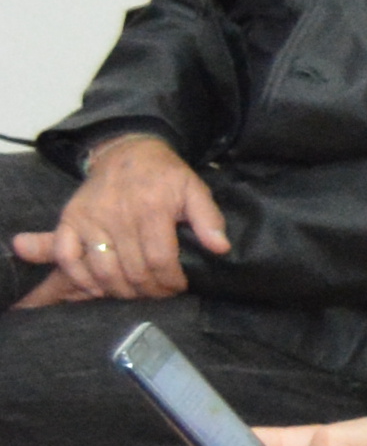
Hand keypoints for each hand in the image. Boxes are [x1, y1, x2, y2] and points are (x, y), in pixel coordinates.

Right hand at [13, 133, 227, 303]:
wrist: (126, 151)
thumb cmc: (164, 175)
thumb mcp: (194, 188)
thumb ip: (209, 219)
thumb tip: (221, 248)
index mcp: (152, 209)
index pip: (160, 260)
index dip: (170, 281)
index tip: (178, 287)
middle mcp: (117, 215)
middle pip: (133, 270)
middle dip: (150, 290)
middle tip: (159, 293)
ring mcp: (90, 218)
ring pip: (103, 270)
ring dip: (121, 291)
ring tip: (136, 292)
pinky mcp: (69, 219)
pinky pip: (66, 256)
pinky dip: (80, 278)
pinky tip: (98, 287)